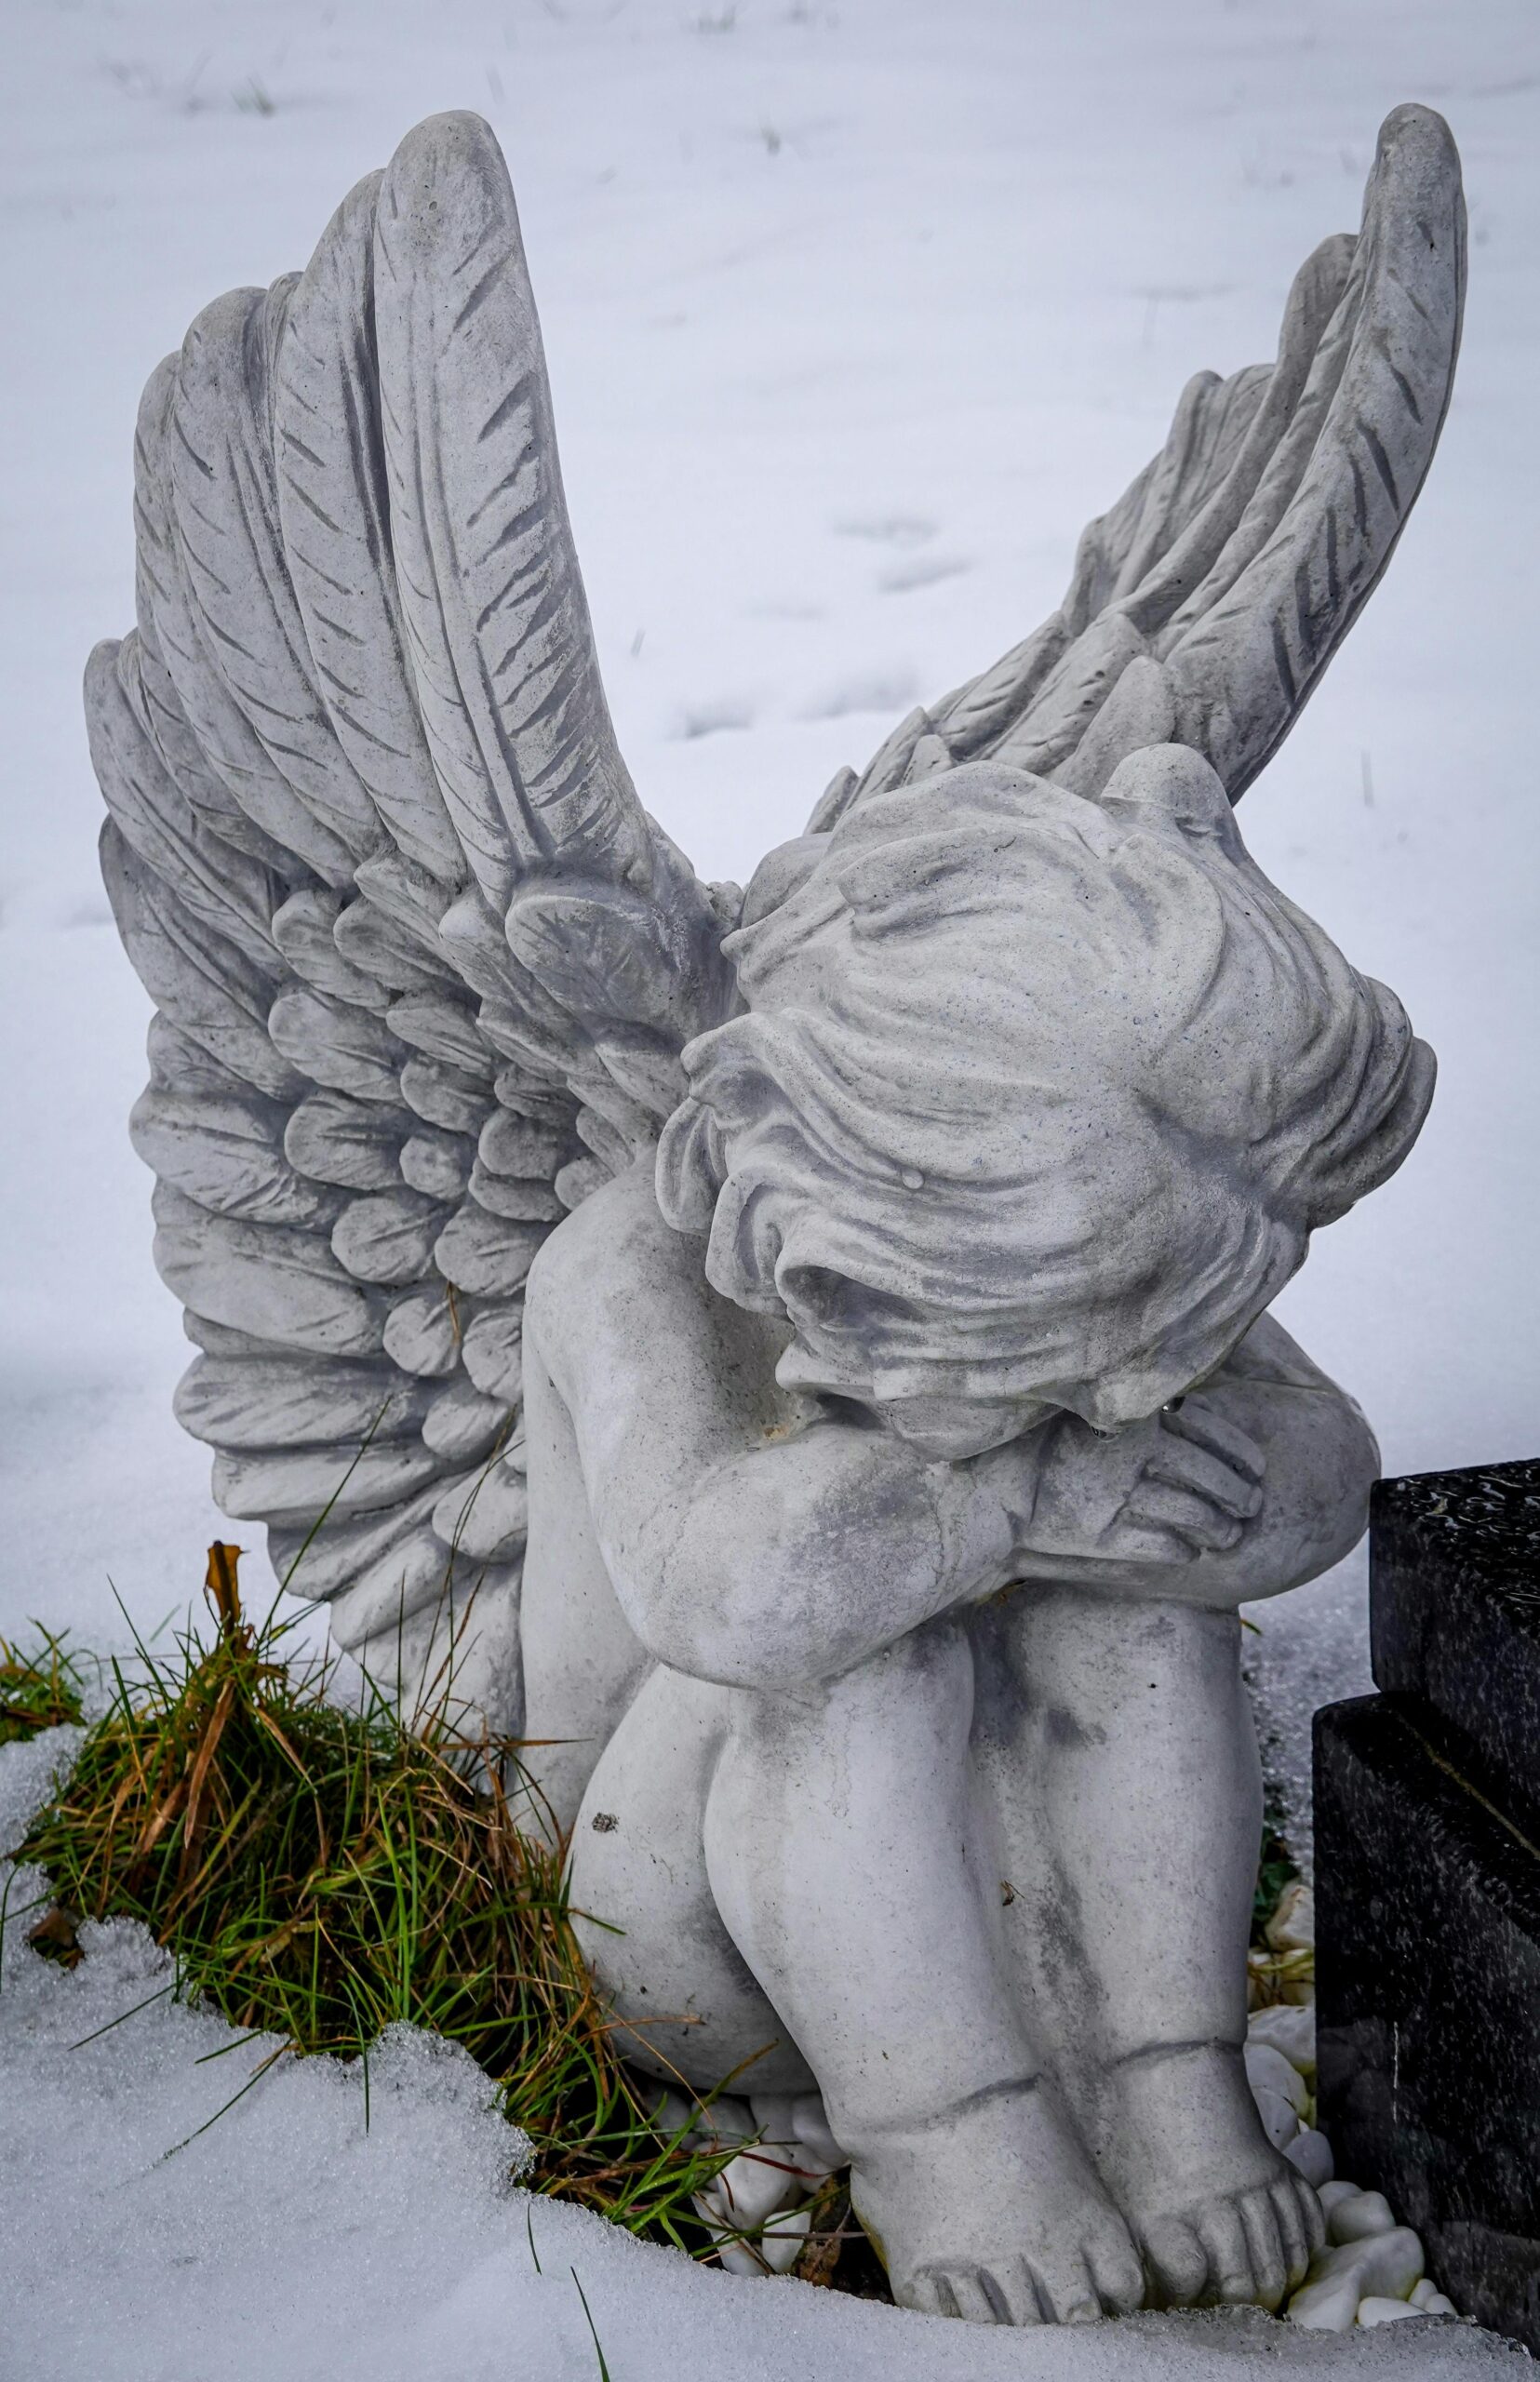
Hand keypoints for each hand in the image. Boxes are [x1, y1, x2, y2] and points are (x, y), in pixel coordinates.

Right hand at [1019, 1398, 1265, 1567]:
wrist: (996, 1488)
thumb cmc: (1053, 1449)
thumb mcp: (1102, 1420)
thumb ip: (1145, 1421)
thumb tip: (1198, 1424)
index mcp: (1134, 1421)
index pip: (1208, 1431)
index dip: (1240, 1453)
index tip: (1259, 1469)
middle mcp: (1129, 1454)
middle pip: (1207, 1476)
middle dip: (1238, 1495)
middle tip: (1252, 1507)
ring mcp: (1115, 1495)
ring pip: (1191, 1515)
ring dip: (1218, 1528)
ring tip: (1228, 1536)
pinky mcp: (1100, 1535)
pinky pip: (1160, 1547)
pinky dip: (1182, 1550)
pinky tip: (1190, 1551)